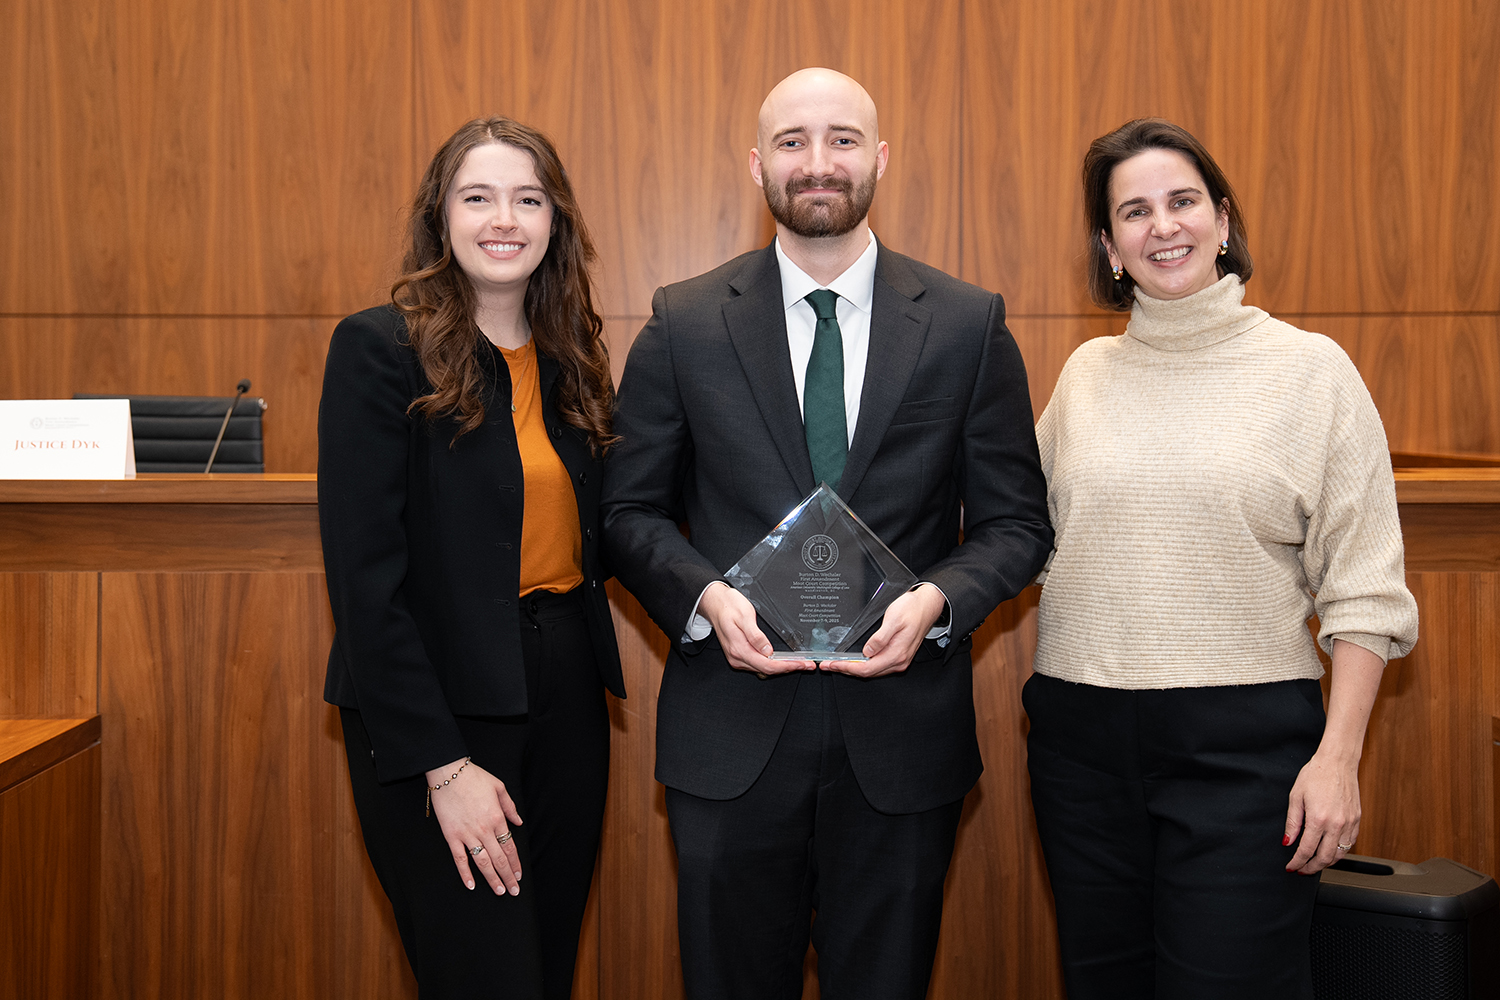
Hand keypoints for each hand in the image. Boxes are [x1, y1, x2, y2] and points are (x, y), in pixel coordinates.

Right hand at [426, 758, 524, 894]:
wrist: (449, 773)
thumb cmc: (474, 778)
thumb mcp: (499, 787)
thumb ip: (510, 807)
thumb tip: (518, 823)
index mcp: (497, 818)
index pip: (509, 847)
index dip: (515, 864)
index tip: (519, 876)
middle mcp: (484, 830)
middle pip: (499, 858)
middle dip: (507, 877)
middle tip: (513, 891)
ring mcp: (467, 834)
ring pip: (482, 862)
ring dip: (492, 878)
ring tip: (499, 891)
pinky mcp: (451, 836)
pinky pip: (459, 859)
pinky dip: (465, 873)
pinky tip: (472, 885)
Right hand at [698, 582, 814, 675]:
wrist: (715, 604)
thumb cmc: (729, 606)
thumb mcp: (745, 616)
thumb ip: (756, 636)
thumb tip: (767, 651)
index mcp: (739, 649)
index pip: (767, 665)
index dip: (787, 666)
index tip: (801, 664)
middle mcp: (737, 657)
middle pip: (767, 671)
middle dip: (789, 668)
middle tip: (807, 665)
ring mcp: (737, 658)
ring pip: (763, 670)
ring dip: (782, 667)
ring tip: (798, 662)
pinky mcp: (739, 655)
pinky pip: (758, 665)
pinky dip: (772, 665)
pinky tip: (782, 660)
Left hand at [822, 584, 946, 678]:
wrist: (928, 605)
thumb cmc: (912, 609)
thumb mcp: (893, 619)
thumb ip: (880, 638)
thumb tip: (867, 652)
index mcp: (896, 654)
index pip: (866, 669)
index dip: (847, 668)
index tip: (832, 664)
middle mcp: (898, 661)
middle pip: (867, 673)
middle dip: (846, 670)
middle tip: (828, 665)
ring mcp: (899, 660)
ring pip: (872, 671)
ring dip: (854, 668)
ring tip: (837, 663)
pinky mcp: (898, 656)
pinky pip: (878, 666)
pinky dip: (863, 665)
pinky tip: (854, 661)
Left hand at [1283, 748, 1359, 874]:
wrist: (1337, 762)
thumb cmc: (1316, 775)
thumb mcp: (1295, 797)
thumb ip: (1292, 822)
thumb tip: (1287, 842)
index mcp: (1318, 819)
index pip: (1306, 850)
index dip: (1297, 862)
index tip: (1291, 867)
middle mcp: (1336, 824)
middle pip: (1325, 858)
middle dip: (1312, 868)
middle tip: (1302, 870)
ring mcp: (1349, 823)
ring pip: (1340, 854)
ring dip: (1326, 863)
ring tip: (1314, 863)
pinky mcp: (1357, 820)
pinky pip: (1350, 844)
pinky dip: (1339, 852)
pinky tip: (1330, 852)